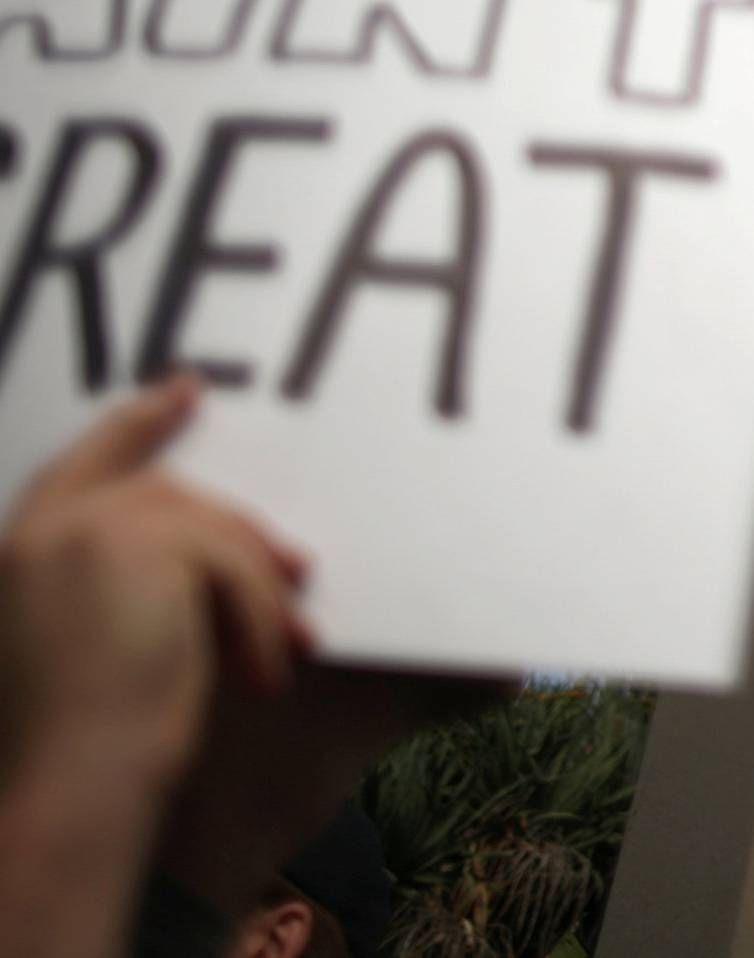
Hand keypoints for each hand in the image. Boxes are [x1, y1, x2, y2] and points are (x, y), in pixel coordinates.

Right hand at [0, 377, 309, 800]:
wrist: (64, 794)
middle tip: (297, 571)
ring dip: (257, 592)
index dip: (136, 424)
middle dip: (238, 535)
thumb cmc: (71, 751)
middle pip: (169, 496)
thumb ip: (118, 586)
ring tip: (285, 647)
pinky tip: (265, 673)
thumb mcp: (81, 648)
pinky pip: (233, 563)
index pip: (84, 460)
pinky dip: (259, 619)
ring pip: (212, 531)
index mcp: (18, 548)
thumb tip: (219, 556)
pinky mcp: (143, 545)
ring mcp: (91, 529)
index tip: (184, 389)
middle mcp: (45, 528)